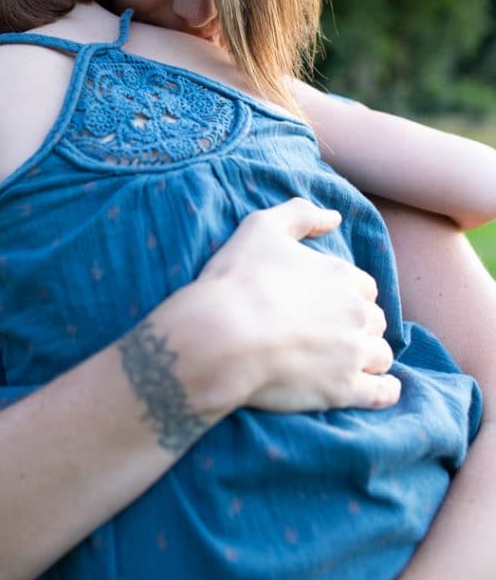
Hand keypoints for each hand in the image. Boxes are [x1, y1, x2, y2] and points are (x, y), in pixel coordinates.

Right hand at [198, 199, 400, 413]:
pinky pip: (382, 393)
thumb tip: (334, 217)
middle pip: (375, 320)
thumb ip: (300, 213)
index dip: (349, 294)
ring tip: (352, 362)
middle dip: (360, 325)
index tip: (330, 303)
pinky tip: (382, 389)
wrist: (221, 337)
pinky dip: (386, 391)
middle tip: (335, 332)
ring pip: (381, 355)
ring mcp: (353, 354)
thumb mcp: (263, 227)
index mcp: (340, 276)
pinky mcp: (344, 390)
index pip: (364, 287)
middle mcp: (355, 313)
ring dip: (371, 356)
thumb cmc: (239, 280)